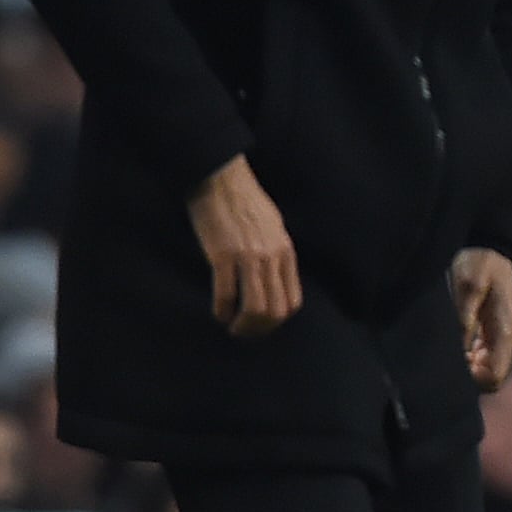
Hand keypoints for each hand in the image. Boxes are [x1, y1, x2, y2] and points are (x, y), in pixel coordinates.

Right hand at [188, 156, 299, 335]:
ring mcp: (248, 257)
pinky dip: (222, 310)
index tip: (263, 324)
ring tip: (232, 327)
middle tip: (245, 332)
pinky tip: (218, 313)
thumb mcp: (273, 227)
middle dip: (260, 329)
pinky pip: (226, 294)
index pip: (292, 301)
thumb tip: (272, 280)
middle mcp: (271, 257)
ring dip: (243, 325)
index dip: (278, 320)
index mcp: (285, 252)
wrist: (222, 178)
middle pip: (275, 310)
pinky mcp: (222, 255)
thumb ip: (276, 253)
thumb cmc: (245, 201)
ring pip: (255, 308)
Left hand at [453, 247, 511, 390]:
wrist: (489, 246)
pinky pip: (484, 356)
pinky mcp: (494, 331)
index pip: (496, 375)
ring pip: (489, 369)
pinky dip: (470, 357)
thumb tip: (461, 349)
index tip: (456, 364)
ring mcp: (502, 335)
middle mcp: (508, 337)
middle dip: (471, 374)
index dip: (475, 378)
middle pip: (493, 377)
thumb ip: (466, 317)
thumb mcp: (469, 285)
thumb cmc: (479, 263)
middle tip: (451, 356)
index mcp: (506, 330)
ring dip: (470, 366)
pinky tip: (457, 342)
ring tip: (452, 348)